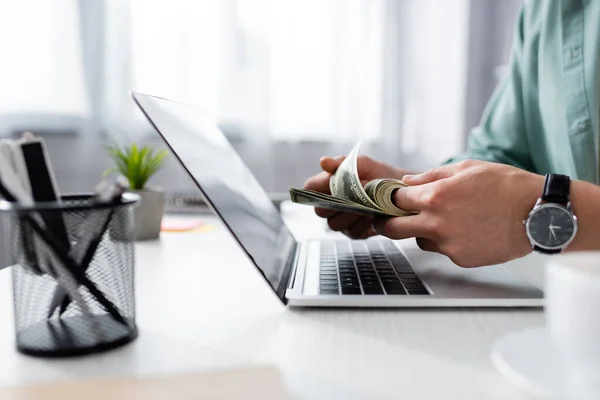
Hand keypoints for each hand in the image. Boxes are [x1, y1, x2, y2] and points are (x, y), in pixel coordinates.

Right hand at [304, 155, 411, 238]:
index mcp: (327, 186)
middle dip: (337, 203)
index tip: (331, 184)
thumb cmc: (379, 173)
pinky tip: (373, 214)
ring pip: (334, 224)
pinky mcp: (355, 233)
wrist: (401, 189)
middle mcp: (331, 206)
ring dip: (351, 214)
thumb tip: (323, 161)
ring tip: (367, 204)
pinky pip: (352, 232)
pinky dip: (363, 223)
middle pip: (320, 210)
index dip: (316, 188)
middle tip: (353, 196)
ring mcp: (341, 221)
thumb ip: (342, 163)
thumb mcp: (363, 164)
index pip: (309, 189)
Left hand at [373, 160, 544, 267]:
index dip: (389, 198)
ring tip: (448, 219)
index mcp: (435, 197)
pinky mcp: (461, 259)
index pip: (395, 200)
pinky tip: (467, 229)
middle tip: (388, 219)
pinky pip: (443, 250)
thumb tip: (407, 182)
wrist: (537, 213)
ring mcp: (449, 245)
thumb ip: (430, 176)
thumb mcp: (465, 168)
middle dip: (387, 223)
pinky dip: (448, 241)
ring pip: (420, 240)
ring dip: (423, 231)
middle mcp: (437, 224)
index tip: (387, 199)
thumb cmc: (505, 185)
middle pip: (393, 230)